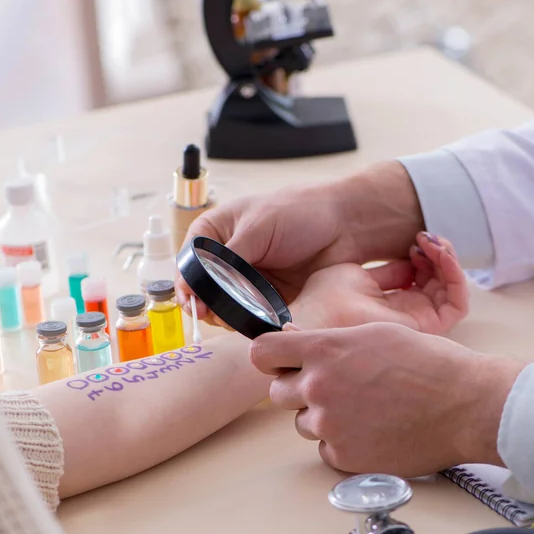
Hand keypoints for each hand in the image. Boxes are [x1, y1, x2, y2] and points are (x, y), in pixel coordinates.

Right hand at [176, 161, 423, 324]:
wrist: (345, 225)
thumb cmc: (300, 212)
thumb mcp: (258, 228)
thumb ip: (228, 259)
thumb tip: (202, 289)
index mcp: (216, 233)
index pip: (189, 263)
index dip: (188, 284)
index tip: (193, 302)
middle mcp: (227, 259)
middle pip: (204, 291)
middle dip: (207, 305)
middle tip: (214, 314)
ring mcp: (247, 281)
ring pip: (226, 308)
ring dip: (229, 316)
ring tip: (241, 315)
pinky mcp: (267, 299)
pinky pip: (251, 317)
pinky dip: (251, 322)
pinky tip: (259, 320)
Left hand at [250, 323, 523, 476]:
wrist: (465, 403)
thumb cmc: (426, 362)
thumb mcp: (373, 332)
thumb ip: (326, 339)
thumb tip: (292, 338)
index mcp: (324, 350)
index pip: (262, 353)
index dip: (269, 357)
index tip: (279, 361)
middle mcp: (319, 387)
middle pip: (277, 393)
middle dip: (298, 389)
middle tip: (332, 386)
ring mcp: (330, 425)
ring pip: (302, 422)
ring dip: (322, 417)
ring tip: (362, 408)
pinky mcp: (344, 457)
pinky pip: (325, 449)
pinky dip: (341, 442)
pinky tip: (370, 429)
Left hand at [292, 231, 467, 334]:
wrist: (315, 318)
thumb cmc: (324, 298)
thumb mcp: (355, 275)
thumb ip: (386, 272)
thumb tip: (409, 262)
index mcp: (385, 304)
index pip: (419, 279)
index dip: (423, 256)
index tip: (413, 240)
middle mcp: (403, 315)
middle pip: (438, 284)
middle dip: (439, 255)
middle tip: (425, 237)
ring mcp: (415, 323)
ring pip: (451, 292)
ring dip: (448, 260)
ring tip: (432, 242)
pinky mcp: (425, 328)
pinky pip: (457, 305)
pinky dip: (456, 275)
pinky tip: (439, 254)